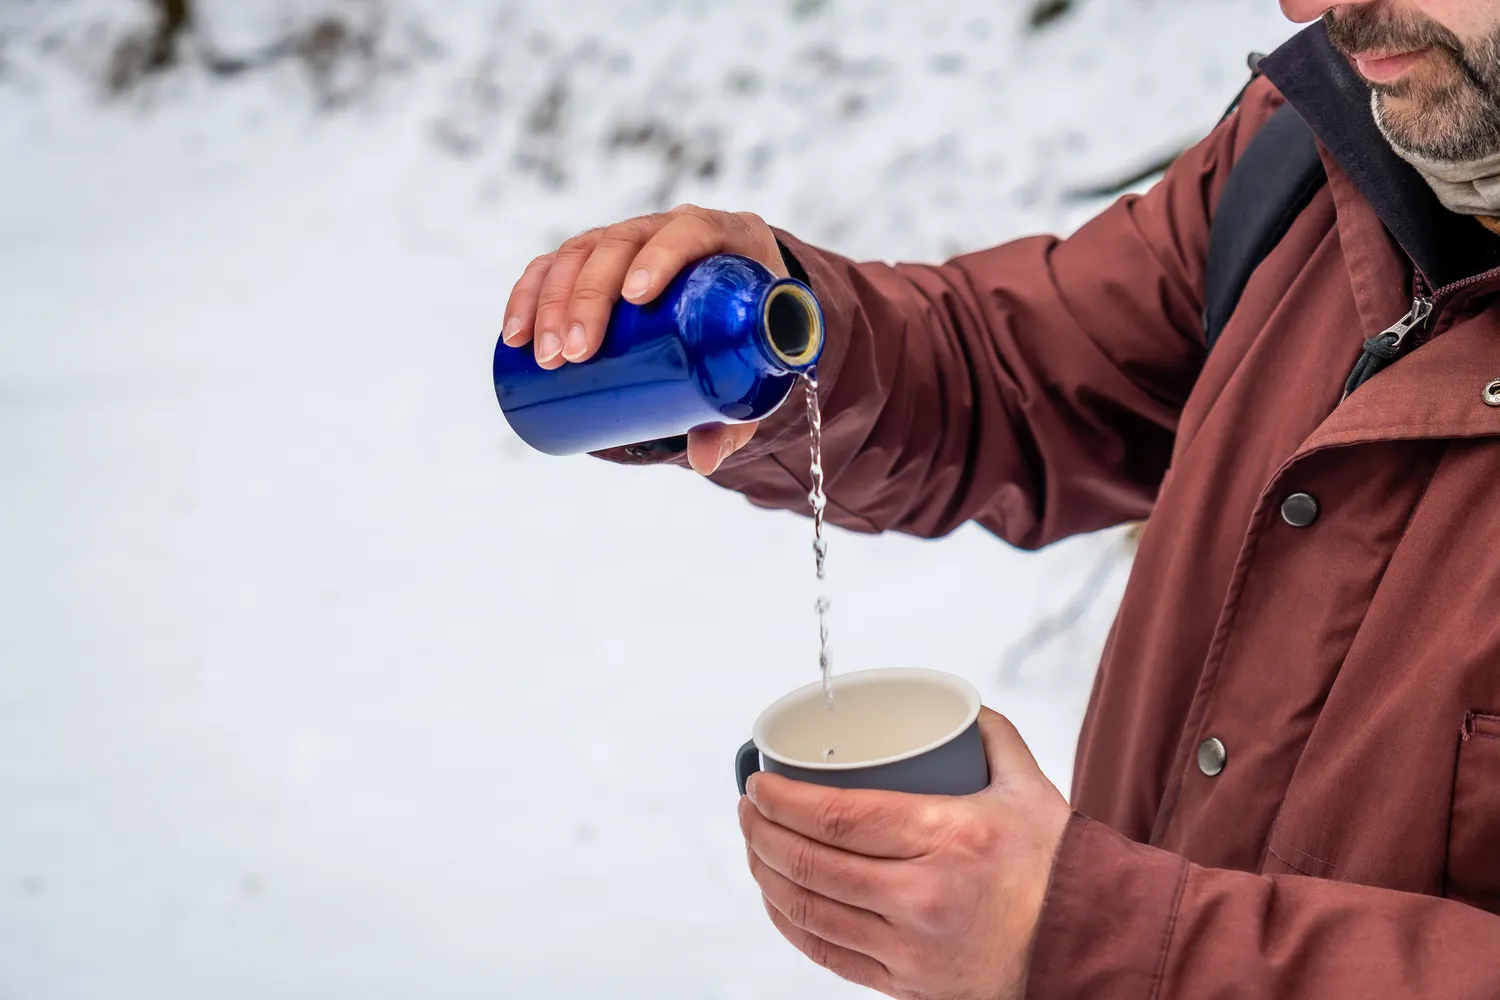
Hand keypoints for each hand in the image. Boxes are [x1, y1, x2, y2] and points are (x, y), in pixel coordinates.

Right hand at [502, 203, 786, 474]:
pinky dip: (527, 296)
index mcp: (726, 237)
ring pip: (579, 252)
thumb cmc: (747, 339)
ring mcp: (627, 239)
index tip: (635, 297)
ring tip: (545, 357)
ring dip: (550, 301)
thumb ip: (734, 418)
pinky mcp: (593, 258)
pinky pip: (551, 265)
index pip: (689, 230)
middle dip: (588, 298)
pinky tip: (515, 333)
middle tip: (577, 354)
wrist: (733, 313)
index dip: (660, 255)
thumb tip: (705, 461)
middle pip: (620, 244)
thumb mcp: (751, 374)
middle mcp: (669, 228)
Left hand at [738, 708, 1070, 999]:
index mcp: (949, 838)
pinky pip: (829, 954)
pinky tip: (779, 898)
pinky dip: (791, 924)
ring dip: (766, 875)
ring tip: (755, 846)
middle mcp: (924, 898)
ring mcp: (912, 949)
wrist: (1091, 947)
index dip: (783, 800)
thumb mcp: (1029, 788)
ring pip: (810, 911)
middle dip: (762, 833)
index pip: (838, 817)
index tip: (759, 784)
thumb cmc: (1059, 869)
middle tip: (749, 807)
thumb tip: (956, 706)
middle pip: (812, 864)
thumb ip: (990, 736)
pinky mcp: (908, 984)